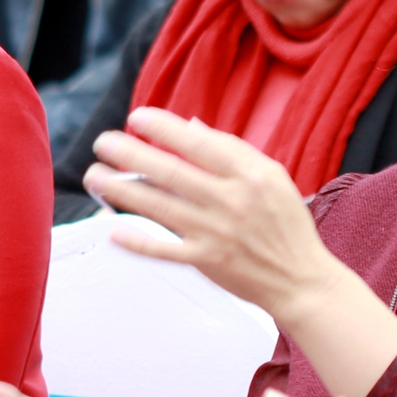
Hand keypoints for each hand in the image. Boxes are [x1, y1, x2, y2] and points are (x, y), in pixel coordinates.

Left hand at [86, 108, 341, 319]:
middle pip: (172, 173)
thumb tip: (190, 127)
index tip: (137, 117)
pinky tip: (112, 228)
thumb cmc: (285, 223)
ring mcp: (216, 233)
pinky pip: (164, 249)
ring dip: (123, 191)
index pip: (201, 145)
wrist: (301, 279)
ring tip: (95, 176)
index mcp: (250, 176)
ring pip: (160, 207)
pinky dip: (137, 240)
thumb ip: (232, 151)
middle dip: (132, 155)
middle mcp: (232, 202)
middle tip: (103, 142)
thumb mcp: (271, 177)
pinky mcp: (207, 261)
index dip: (166, 129)